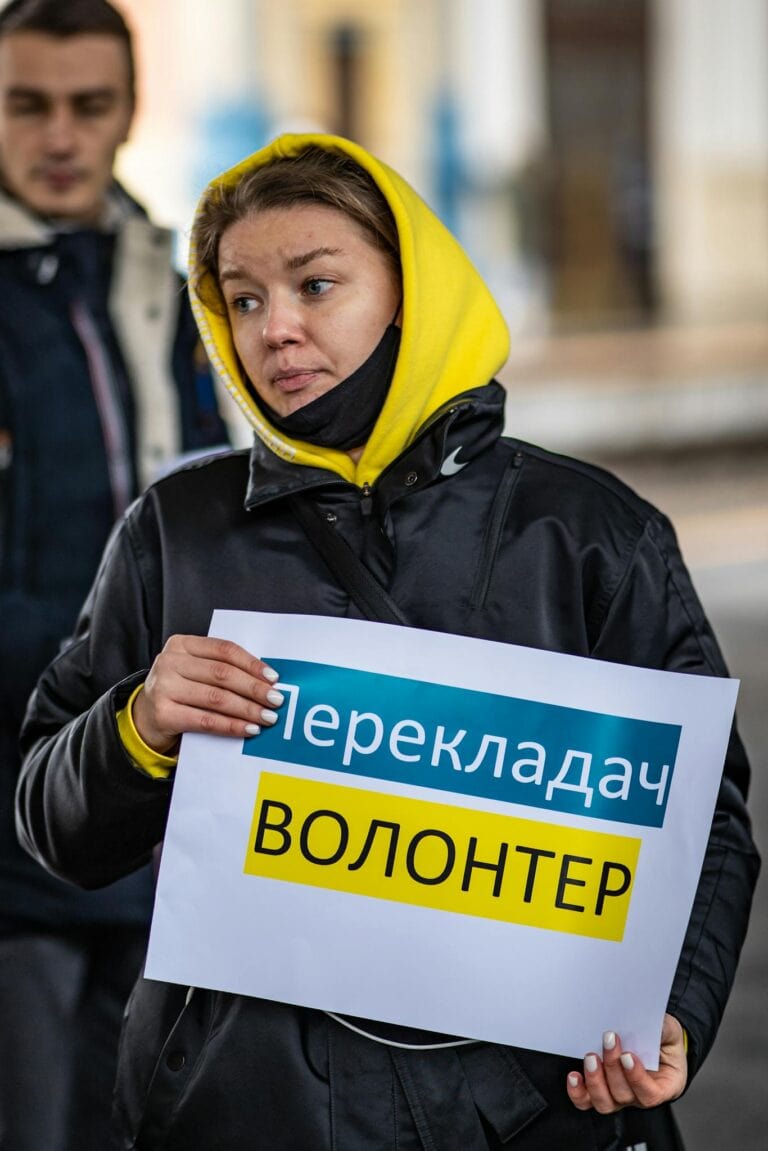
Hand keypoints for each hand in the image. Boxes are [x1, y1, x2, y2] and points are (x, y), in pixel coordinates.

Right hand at [133, 635, 283, 753]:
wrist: (144, 717)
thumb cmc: (180, 690)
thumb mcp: (194, 669)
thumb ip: (221, 668)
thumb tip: (267, 680)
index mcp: (181, 644)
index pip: (224, 650)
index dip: (252, 663)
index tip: (274, 677)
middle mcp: (170, 661)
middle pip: (222, 674)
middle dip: (254, 688)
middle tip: (276, 699)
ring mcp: (164, 687)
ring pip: (216, 698)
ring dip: (247, 709)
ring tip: (267, 717)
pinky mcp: (163, 713)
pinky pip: (205, 720)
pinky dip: (231, 725)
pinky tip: (249, 729)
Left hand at [566, 1013, 686, 1112]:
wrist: (653, 1042)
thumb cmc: (663, 1041)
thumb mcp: (669, 1032)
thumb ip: (664, 1029)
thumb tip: (654, 1023)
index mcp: (663, 1086)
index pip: (650, 1094)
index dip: (637, 1078)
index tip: (627, 1055)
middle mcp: (638, 1096)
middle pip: (623, 1094)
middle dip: (612, 1067)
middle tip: (608, 1041)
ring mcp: (618, 1096)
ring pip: (604, 1102)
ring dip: (595, 1080)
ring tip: (591, 1057)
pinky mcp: (600, 1091)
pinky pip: (587, 1101)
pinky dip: (578, 1092)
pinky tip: (574, 1076)